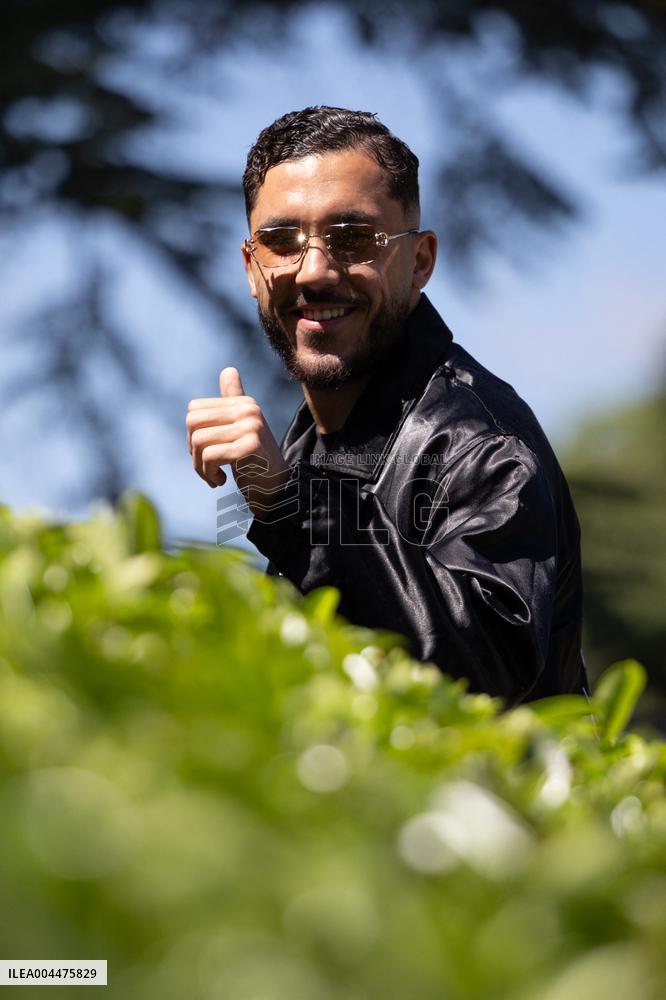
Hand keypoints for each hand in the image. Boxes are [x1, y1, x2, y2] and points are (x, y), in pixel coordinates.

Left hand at [186, 368, 291, 513]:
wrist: (277, 489)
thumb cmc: (255, 461)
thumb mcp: (243, 428)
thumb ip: (233, 402)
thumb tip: (228, 370)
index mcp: (244, 403)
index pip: (194, 410)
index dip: (193, 434)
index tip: (207, 452)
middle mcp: (249, 410)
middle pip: (193, 423)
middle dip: (193, 450)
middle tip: (207, 466)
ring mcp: (250, 427)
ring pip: (199, 442)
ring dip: (200, 467)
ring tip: (214, 477)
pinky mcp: (249, 447)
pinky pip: (209, 456)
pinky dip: (209, 474)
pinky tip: (221, 481)